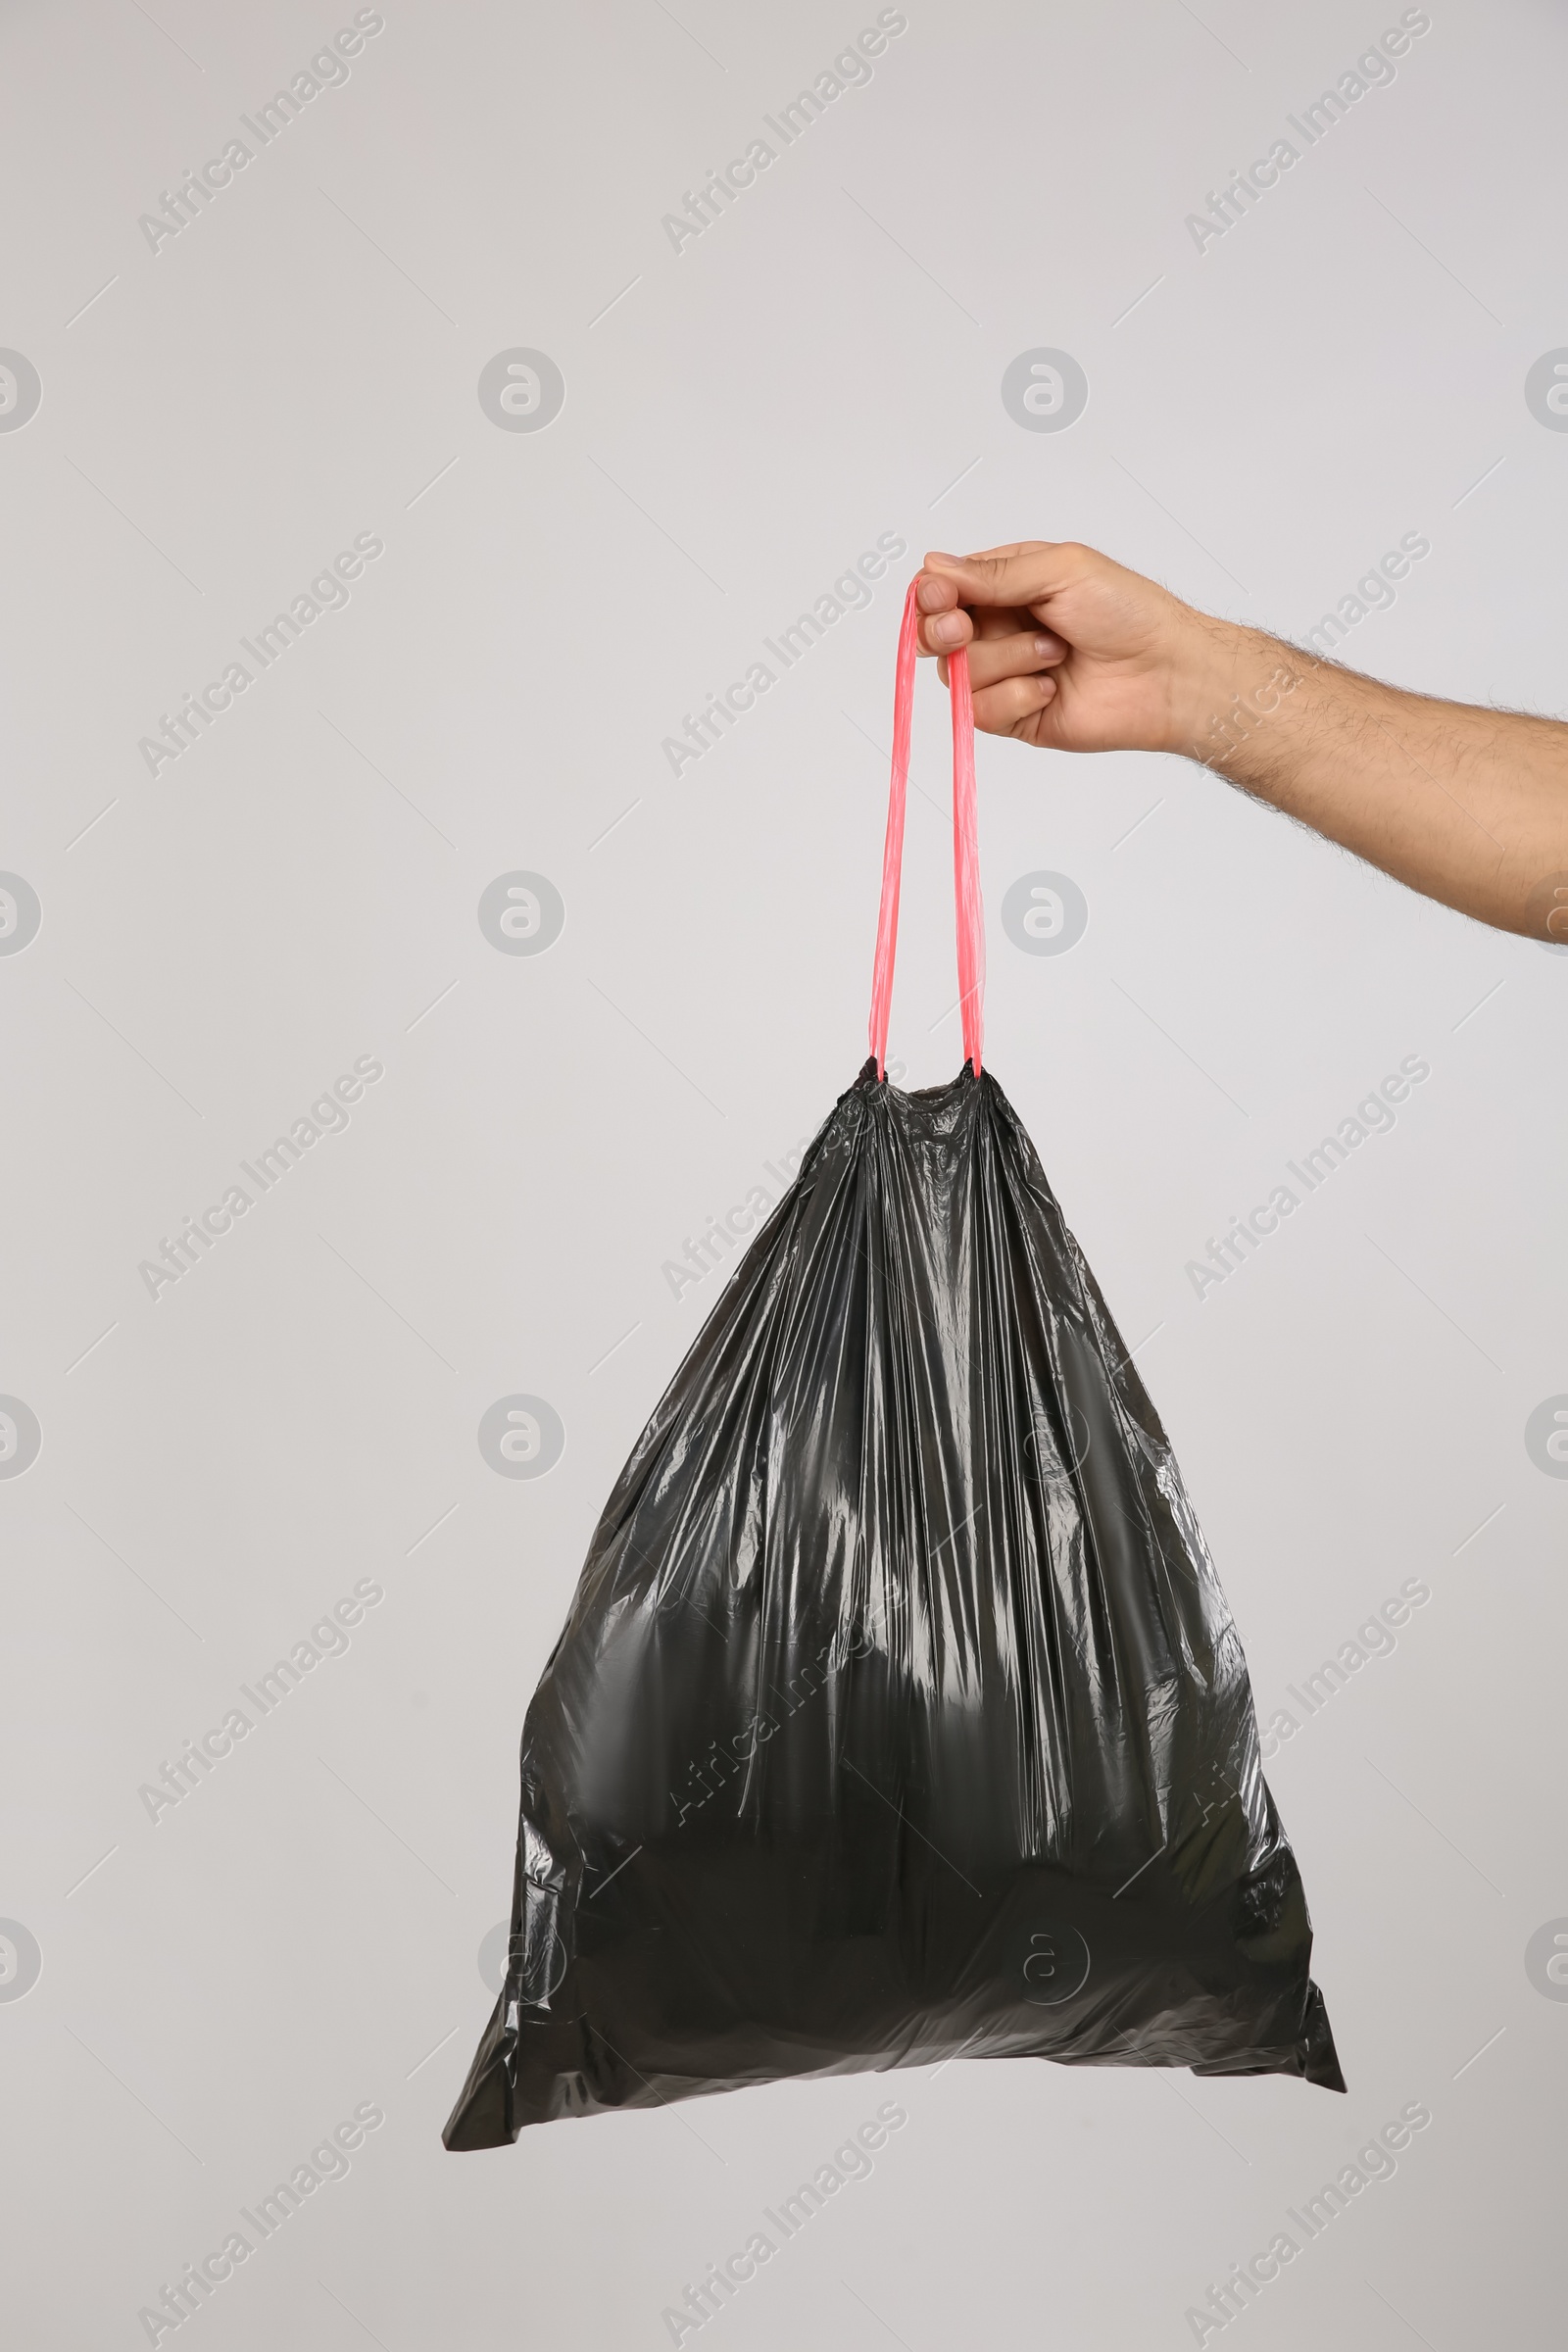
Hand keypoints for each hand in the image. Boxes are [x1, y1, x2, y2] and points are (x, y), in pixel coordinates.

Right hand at [915, 541, 1230, 756]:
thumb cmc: (1129, 612)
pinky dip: (1018, 696)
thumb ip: (994, 574)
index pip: (941, 589)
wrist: (1167, 674)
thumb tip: (933, 568)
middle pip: (935, 634)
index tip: (940, 597)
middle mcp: (1000, 628)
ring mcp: (1005, 674)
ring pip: (957, 674)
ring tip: (1054, 653)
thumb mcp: (1061, 570)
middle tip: (965, 628)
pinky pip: (980, 712)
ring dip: (1007, 661)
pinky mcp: (1014, 715)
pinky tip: (1052, 687)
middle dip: (945, 631)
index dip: (931, 596)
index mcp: (1006, 584)